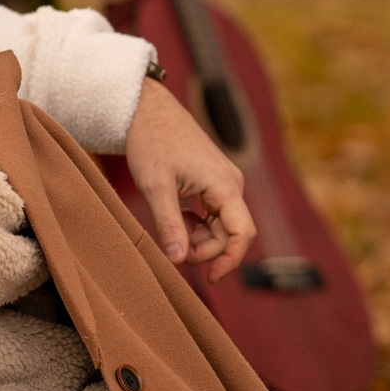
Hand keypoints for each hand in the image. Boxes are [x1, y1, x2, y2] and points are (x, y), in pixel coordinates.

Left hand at [121, 82, 253, 281]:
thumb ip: (169, 224)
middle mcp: (231, 184)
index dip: (230, 259)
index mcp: (224, 185)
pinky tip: (176, 217)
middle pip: (231, 233)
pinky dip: (197, 224)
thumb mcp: (156, 186)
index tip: (211, 278)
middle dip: (206, 249)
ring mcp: (223, 182)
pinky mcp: (213, 181)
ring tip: (172, 227)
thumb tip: (178, 260)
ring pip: (221, 225)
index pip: (242, 233)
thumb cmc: (151, 142)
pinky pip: (214, 214)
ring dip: (199, 237)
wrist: (146, 112)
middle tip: (174, 249)